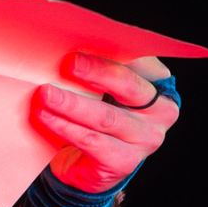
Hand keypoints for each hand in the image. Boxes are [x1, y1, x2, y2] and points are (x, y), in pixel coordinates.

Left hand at [34, 52, 179, 193]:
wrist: (86, 164)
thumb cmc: (95, 114)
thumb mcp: (102, 88)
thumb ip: (98, 69)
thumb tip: (71, 48)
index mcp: (159, 85)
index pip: (142, 62)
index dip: (116, 51)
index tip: (90, 42)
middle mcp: (161, 112)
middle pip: (128, 87)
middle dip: (96, 72)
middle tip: (68, 64)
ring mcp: (146, 139)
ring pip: (106, 117)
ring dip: (72, 103)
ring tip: (46, 94)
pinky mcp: (124, 162)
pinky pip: (92, 141)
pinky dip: (66, 127)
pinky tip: (46, 117)